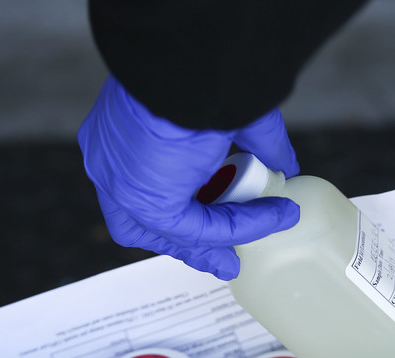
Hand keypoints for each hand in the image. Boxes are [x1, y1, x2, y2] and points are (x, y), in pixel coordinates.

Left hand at [77, 77, 300, 279]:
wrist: (186, 62)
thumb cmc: (196, 73)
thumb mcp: (225, 112)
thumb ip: (254, 142)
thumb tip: (284, 164)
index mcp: (115, 136)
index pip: (139, 189)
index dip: (175, 212)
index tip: (207, 227)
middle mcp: (110, 164)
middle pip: (145, 225)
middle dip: (191, 244)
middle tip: (226, 257)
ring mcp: (122, 186)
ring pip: (174, 232)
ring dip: (222, 238)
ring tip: (265, 226)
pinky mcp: (148, 203)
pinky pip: (199, 229)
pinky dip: (240, 226)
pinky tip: (272, 214)